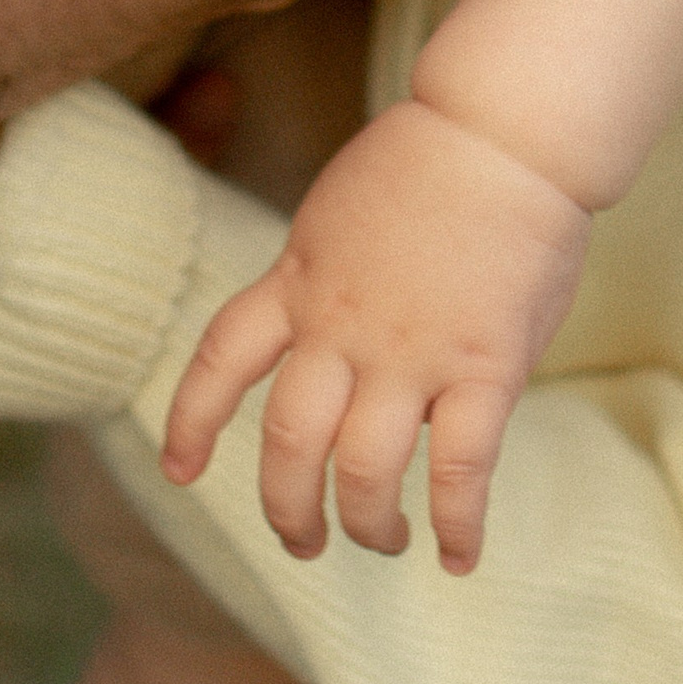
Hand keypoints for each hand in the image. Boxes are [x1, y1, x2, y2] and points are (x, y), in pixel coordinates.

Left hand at [160, 97, 590, 574]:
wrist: (503, 128)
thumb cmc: (431, 159)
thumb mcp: (338, 214)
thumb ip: (322, 278)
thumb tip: (320, 329)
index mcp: (299, 281)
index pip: (220, 359)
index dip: (191, 421)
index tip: (179, 472)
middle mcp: (341, 326)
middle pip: (289, 441)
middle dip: (287, 507)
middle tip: (302, 539)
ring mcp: (412, 351)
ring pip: (365, 471)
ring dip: (368, 524)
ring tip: (383, 540)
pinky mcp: (484, 367)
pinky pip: (461, 470)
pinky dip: (457, 526)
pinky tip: (457, 555)